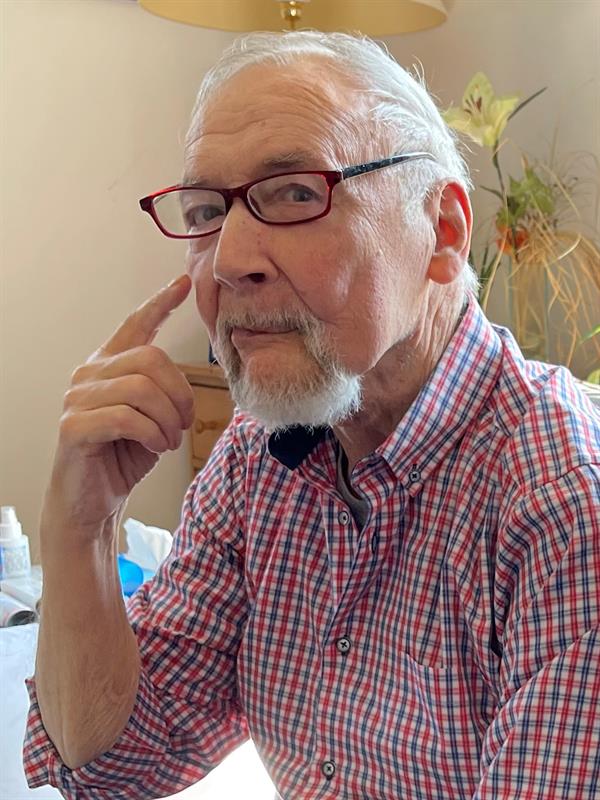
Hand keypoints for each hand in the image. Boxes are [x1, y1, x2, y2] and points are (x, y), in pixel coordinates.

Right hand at [42, 274, 194, 538]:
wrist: (93, 501)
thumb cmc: (123, 457)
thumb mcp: (153, 417)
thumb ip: (162, 390)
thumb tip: (186, 381)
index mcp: (109, 366)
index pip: (135, 325)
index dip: (161, 303)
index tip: (184, 283)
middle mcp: (89, 375)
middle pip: (151, 359)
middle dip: (180, 393)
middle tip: (183, 423)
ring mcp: (77, 399)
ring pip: (142, 389)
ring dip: (167, 419)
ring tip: (168, 440)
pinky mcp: (74, 426)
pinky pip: (127, 418)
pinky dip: (152, 433)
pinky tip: (156, 446)